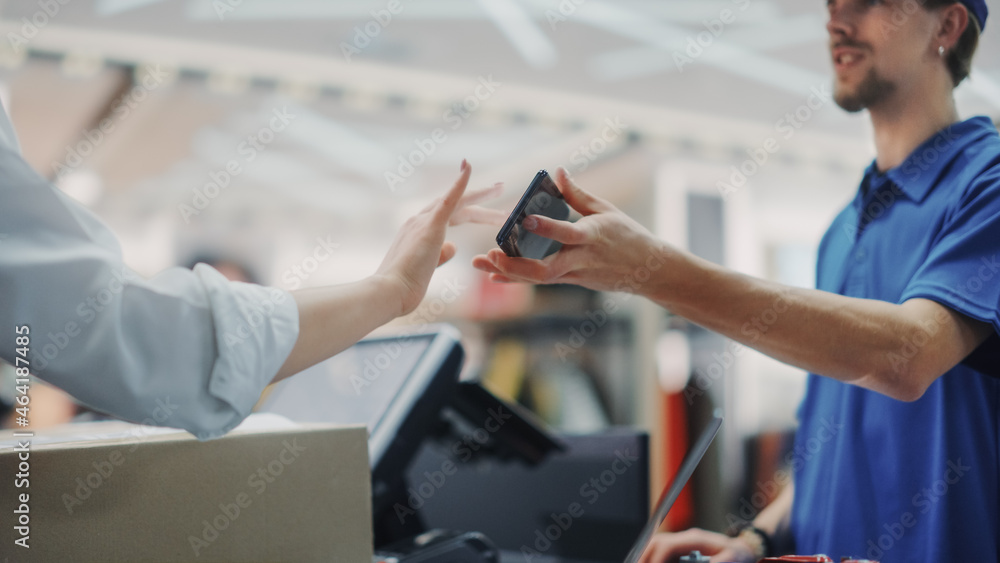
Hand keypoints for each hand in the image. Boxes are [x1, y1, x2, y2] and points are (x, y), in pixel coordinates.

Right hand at [375, 160, 502, 316]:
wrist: (389, 292)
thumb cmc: (404, 287)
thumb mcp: (427, 268)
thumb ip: (439, 255)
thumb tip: (453, 246)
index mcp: (417, 232)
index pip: (446, 214)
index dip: (465, 208)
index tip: (480, 207)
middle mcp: (418, 221)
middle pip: (456, 206)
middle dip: (480, 201)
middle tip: (500, 190)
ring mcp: (423, 222)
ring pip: (458, 201)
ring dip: (481, 194)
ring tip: (501, 187)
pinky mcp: (430, 226)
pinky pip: (448, 199)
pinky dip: (459, 182)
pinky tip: (467, 167)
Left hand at [472, 167, 675, 294]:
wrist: (648, 271)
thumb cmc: (629, 235)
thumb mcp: (606, 210)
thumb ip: (578, 194)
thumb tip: (557, 172)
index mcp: (593, 236)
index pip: (567, 233)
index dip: (546, 228)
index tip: (525, 219)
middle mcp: (582, 259)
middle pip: (545, 270)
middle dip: (515, 265)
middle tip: (491, 254)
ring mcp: (576, 275)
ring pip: (539, 279)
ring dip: (508, 272)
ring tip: (481, 263)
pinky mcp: (572, 281)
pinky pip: (541, 282)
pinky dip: (517, 279)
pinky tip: (494, 276)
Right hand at [638, 529, 756, 562]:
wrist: (744, 549)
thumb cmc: (738, 555)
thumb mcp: (731, 560)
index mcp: (695, 539)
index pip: (667, 546)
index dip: (656, 559)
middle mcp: (685, 538)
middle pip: (656, 543)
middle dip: (644, 557)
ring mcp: (682, 542)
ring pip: (656, 546)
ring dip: (647, 558)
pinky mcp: (681, 549)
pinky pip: (662, 552)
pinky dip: (654, 559)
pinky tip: (651, 562)